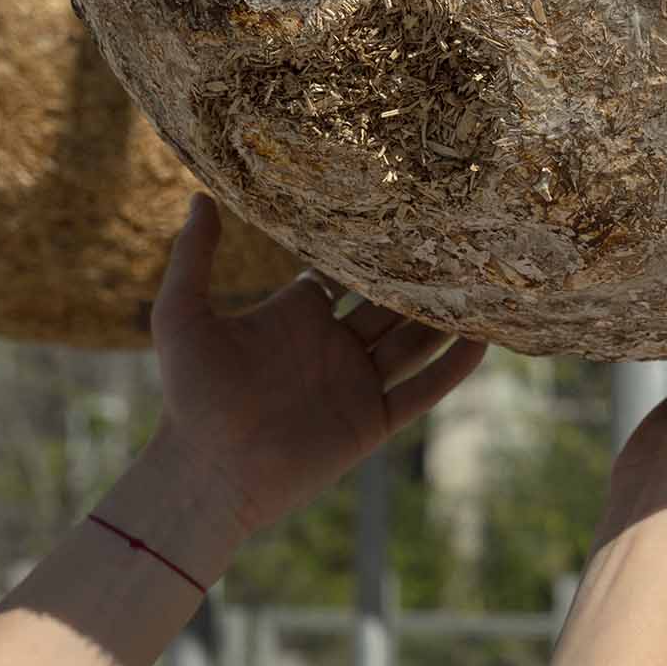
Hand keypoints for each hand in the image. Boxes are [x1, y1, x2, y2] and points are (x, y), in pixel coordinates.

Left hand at [149, 194, 487, 533]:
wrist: (209, 469)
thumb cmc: (190, 393)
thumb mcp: (183, 314)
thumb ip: (194, 256)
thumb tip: (201, 196)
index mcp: (297, 315)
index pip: (344, 271)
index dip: (370, 245)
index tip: (403, 209)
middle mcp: (334, 344)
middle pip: (389, 302)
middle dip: (420, 275)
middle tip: (457, 237)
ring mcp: (357, 383)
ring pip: (415, 342)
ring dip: (446, 317)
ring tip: (483, 282)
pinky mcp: (373, 421)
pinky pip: (422, 391)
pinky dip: (452, 370)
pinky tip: (483, 340)